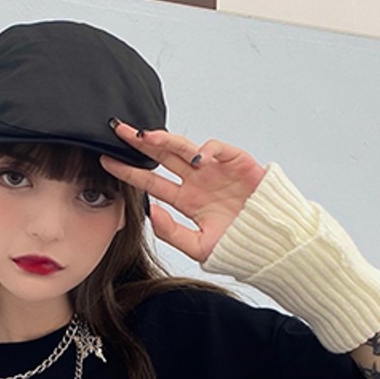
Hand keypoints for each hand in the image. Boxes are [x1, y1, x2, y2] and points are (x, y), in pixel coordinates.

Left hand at [101, 122, 267, 264]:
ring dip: (165, 139)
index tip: (106, 161)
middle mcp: (197, 181)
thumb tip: (149, 213)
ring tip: (146, 136)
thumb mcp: (200, 247)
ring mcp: (215, 170)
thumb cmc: (239, 247)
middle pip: (162, 157)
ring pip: (184, 148)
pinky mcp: (236, 162)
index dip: (129, 172)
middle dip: (140, 143)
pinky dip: (207, 149)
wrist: (273, 242)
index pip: (151, 182)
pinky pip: (217, 149)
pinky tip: (199, 158)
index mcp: (186, 201)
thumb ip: (172, 233)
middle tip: (118, 131)